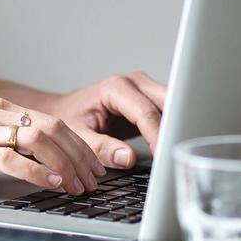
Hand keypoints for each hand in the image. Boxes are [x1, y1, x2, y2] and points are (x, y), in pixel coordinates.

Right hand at [0, 97, 106, 193]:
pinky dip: (38, 172)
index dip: (78, 144)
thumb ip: (3, 141)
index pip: (51, 121)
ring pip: (38, 139)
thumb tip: (41, 160)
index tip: (93, 165)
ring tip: (78, 185)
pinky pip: (10, 160)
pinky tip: (51, 184)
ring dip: (65, 164)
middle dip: (80, 155)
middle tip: (94, 178)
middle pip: (52, 128)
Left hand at [45, 71, 166, 169]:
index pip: (146, 113)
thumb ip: (101, 148)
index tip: (162, 157)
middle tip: (176, 155)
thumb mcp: (78, 136)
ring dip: (176, 127)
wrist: (64, 111)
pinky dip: (172, 127)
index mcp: (115, 87)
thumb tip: (127, 157)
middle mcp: (133, 82)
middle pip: (167, 103)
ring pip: (172, 105)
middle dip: (174, 129)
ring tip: (176, 151)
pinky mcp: (149, 99)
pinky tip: (170, 145)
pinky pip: (168, 112)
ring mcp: (144, 88)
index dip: (157, 137)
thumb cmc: (68, 119)